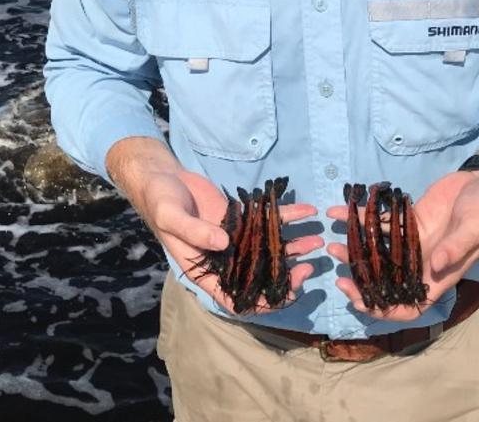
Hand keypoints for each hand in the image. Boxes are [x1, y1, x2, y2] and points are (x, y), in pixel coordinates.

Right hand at [106, 138, 321, 313]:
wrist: (163, 176)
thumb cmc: (160, 202)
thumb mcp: (171, 217)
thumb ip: (195, 232)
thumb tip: (225, 243)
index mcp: (204, 269)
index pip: (235, 296)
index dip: (260, 302)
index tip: (286, 296)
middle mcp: (224, 257)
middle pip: (259, 274)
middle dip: (286, 275)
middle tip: (309, 268)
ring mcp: (235, 236)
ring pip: (269, 246)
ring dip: (294, 246)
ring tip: (317, 241)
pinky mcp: (242, 215)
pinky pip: (269, 218)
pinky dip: (288, 215)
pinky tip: (307, 210)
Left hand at [327, 170, 478, 321]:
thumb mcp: (476, 228)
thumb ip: (456, 247)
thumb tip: (434, 265)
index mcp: (439, 275)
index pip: (409, 305)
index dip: (384, 310)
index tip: (359, 301)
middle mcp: (422, 262)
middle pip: (387, 280)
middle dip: (361, 279)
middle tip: (337, 270)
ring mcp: (414, 241)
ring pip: (380, 252)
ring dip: (356, 250)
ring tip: (334, 243)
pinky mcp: (409, 220)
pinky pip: (381, 223)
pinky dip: (361, 219)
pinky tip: (342, 211)